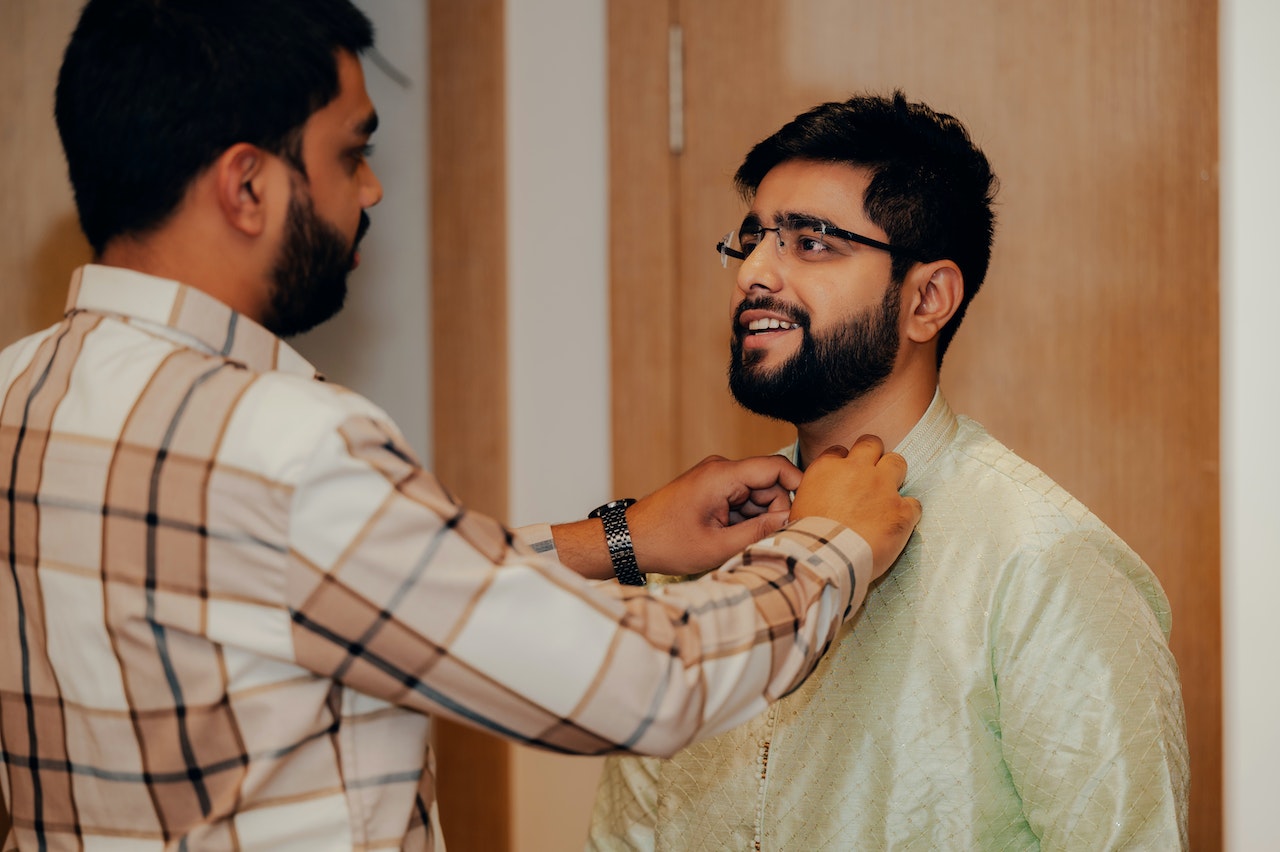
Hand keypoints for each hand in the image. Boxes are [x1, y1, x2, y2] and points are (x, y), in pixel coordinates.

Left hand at [627, 453, 802, 575]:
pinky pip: (741, 500)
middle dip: (774, 513)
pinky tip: (731, 539)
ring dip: (757, 520)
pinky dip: (743, 519)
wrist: (630, 540)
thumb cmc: (666, 543)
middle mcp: (721, 470)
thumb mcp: (718, 546)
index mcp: (722, 476)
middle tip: (762, 542)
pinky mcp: (711, 490)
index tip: (808, 514)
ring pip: (756, 495)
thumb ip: (758, 533)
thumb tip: (790, 522)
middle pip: (769, 485)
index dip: (798, 487)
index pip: (775, 468)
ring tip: (737, 544)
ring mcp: (715, 479)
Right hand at [789, 435, 920, 578]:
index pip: (840, 451)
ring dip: (894, 474)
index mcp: (828, 468)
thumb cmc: (808, 537)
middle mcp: (857, 470)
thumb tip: (822, 498)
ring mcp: (883, 488)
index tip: (846, 475)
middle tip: (872, 472)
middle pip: (871, 444)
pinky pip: (914, 503)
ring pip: (897, 463)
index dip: (844, 462)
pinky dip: (908, 512)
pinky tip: (898, 523)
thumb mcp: (800, 505)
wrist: (827, 558)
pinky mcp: (901, 511)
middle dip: (873, 454)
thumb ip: (816, 492)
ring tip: (889, 493)